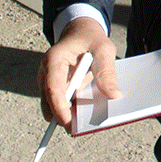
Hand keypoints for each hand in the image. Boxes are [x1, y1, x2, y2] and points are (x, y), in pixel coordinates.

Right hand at [37, 17, 119, 132]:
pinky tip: (87, 110)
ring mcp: (48, 81)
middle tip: (81, 129)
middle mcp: (46, 72)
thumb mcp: (104, 49)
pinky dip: (73, 107)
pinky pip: (62, 101)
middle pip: (51, 100)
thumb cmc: (91, 38)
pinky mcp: (55, 88)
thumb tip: (114, 95)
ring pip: (55, 104)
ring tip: (88, 119)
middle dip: (64, 115)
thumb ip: (107, 71)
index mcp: (54, 60)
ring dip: (70, 112)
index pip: (52, 88)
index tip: (68, 123)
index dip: (59, 108)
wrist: (80, 32)